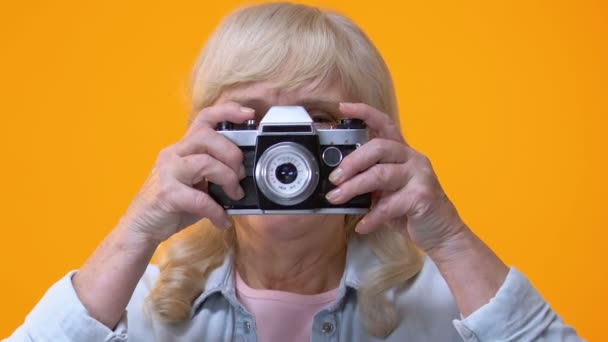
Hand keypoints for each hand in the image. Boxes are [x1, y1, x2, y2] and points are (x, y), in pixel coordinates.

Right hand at [120, 102, 253, 243]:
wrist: (142, 226)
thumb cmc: (173, 205)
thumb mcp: (197, 183)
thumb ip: (216, 172)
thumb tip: (246, 173)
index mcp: (183, 148)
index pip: (204, 118)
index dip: (227, 111)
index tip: (248, 114)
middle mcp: (174, 154)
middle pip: (208, 136)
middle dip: (232, 154)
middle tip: (241, 175)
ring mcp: (168, 172)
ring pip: (205, 162)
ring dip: (228, 178)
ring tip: (234, 195)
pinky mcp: (167, 194)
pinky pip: (200, 198)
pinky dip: (217, 210)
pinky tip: (222, 219)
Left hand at [325, 102, 466, 253]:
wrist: (442, 232)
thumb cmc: (410, 210)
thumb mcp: (387, 191)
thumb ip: (368, 181)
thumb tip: (336, 180)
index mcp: (402, 153)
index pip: (384, 124)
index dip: (364, 112)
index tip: (342, 108)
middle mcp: (413, 159)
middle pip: (379, 147)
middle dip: (352, 161)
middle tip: (334, 178)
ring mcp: (420, 176)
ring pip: (381, 174)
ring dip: (354, 187)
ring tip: (337, 199)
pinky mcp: (422, 197)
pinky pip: (390, 204)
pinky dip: (372, 216)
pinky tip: (362, 225)